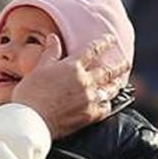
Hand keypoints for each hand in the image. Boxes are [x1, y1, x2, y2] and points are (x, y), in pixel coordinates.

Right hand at [11, 34, 129, 138]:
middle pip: (109, 70)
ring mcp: (90, 99)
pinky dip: (108, 103)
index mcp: (73, 66)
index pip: (93, 50)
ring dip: (116, 84)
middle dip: (119, 65)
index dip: (104, 43)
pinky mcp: (90, 115)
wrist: (31, 120)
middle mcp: (85, 81)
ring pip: (110, 89)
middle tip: (126, 62)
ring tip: (120, 82)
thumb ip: (50, 52)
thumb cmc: (31, 94)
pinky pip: (106, 108)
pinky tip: (109, 102)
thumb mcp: (39, 68)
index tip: (111, 39)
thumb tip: (54, 37)